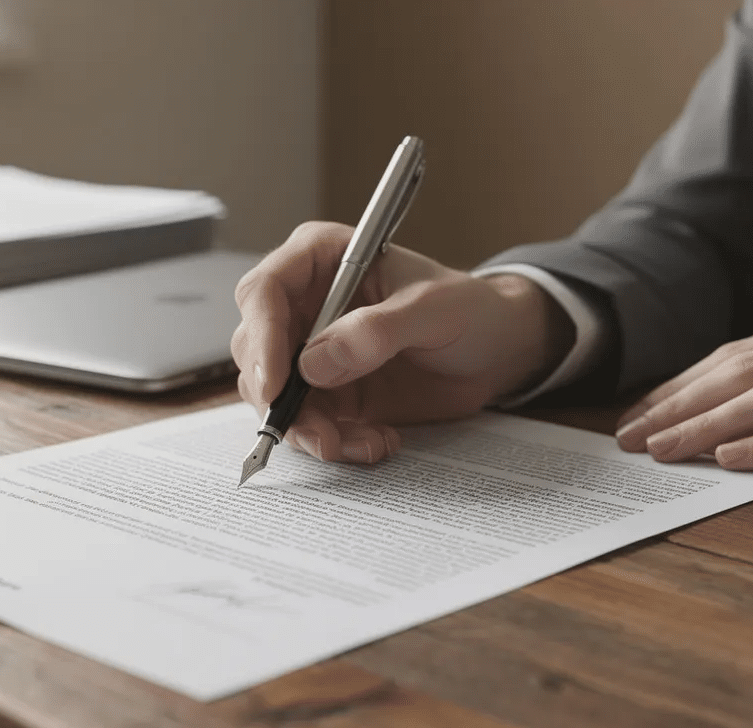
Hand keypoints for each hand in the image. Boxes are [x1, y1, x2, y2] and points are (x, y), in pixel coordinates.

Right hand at [231, 221, 572, 462]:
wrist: (496, 351)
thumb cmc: (470, 308)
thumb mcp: (435, 308)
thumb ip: (377, 330)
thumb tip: (314, 363)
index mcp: (320, 258)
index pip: (264, 292)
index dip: (261, 337)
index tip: (276, 382)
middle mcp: (304, 304)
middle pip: (255, 351)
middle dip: (281, 399)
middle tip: (319, 434)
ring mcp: (310, 351)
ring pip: (274, 396)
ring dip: (310, 430)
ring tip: (361, 445)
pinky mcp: (326, 393)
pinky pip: (307, 424)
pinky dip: (335, 443)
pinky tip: (376, 443)